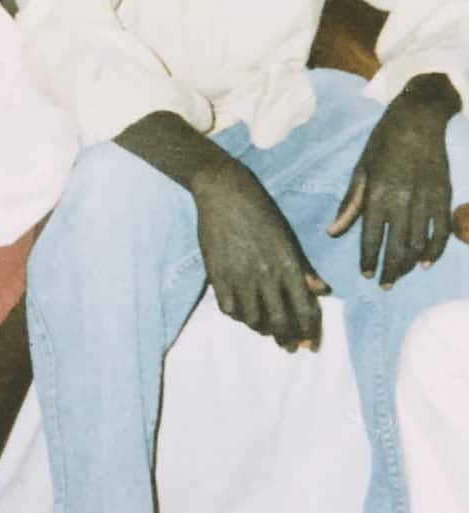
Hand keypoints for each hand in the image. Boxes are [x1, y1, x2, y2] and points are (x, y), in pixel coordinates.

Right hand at [195, 155, 329, 351]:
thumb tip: (322, 291)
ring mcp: (239, 276)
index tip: (311, 343)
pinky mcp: (217, 274)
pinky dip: (237, 316)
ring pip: (253, 319)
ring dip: (261, 329)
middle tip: (289, 346)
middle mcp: (265, 276)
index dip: (310, 332)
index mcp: (288, 266)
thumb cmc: (261, 210)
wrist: (224, 192)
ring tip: (264, 329)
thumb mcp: (288, 237)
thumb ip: (304, 267)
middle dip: (288, 339)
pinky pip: (228, 308)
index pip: (305, 310)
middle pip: (280, 321)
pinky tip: (242, 313)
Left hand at [328, 73, 458, 286]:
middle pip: (397, 246)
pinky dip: (436, 250)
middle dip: (390, 269)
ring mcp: (426, 200)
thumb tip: (333, 232)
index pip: (370, 236)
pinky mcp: (444, 197)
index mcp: (377, 194)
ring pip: (419, 243)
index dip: (369, 259)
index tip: (366, 275)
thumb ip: (350, 204)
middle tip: (385, 286)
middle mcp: (402, 201)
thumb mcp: (360, 170)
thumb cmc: (382, 144)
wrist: (418, 121)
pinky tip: (427, 263)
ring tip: (401, 275)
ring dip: (410, 264)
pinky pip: (441, 231)